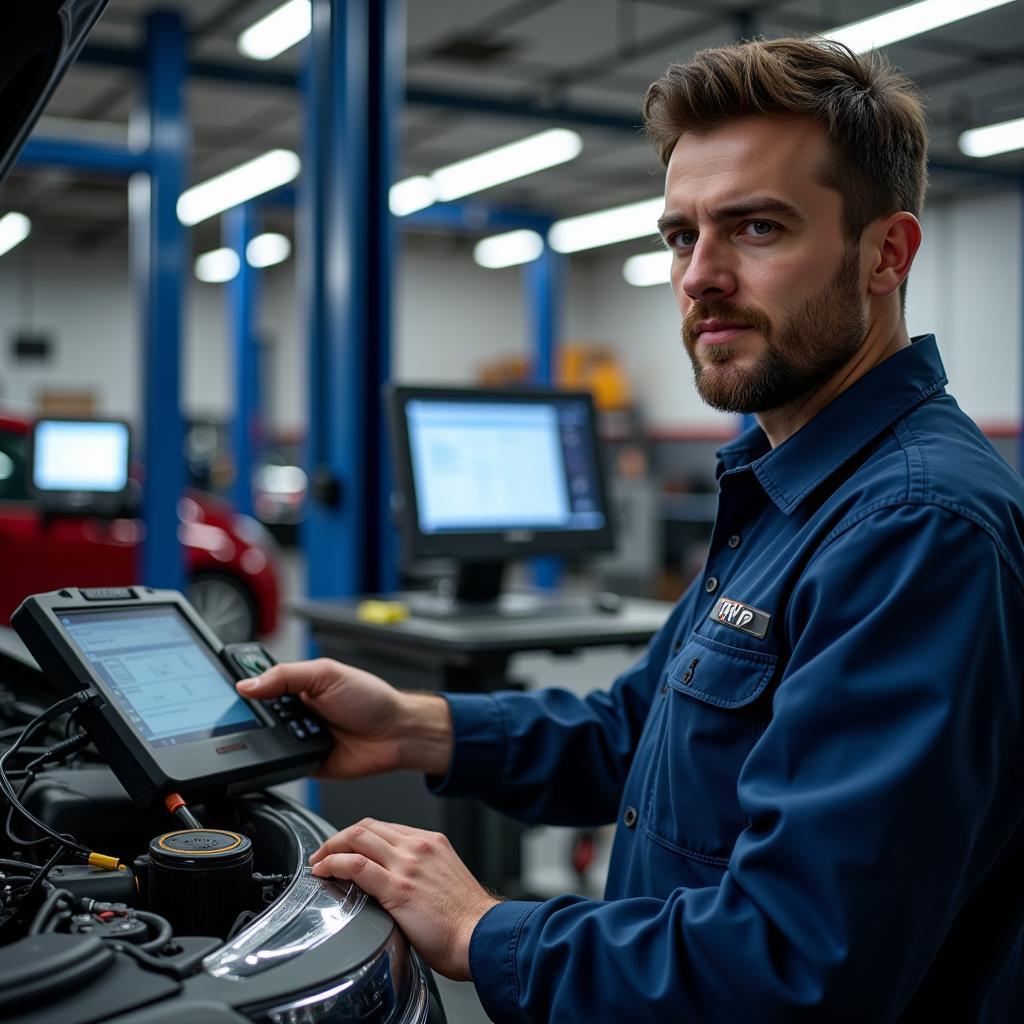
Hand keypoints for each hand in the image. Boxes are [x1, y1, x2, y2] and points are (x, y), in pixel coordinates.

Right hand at [236, 658, 451, 778]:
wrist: (396, 734)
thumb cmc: (371, 699)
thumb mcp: (328, 674)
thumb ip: (287, 676)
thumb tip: (247, 684)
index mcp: (297, 685)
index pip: (259, 684)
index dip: (243, 686)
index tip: (228, 689)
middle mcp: (294, 711)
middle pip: (255, 715)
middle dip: (253, 716)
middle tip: (264, 712)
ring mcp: (296, 738)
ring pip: (262, 741)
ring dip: (268, 738)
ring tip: (288, 730)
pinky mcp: (302, 762)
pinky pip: (278, 765)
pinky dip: (279, 760)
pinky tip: (290, 751)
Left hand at [310, 818, 499, 979]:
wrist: (481, 935)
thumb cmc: (467, 919)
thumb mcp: (444, 877)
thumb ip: (421, 870)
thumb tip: (396, 880)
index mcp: (431, 842)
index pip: (385, 827)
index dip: (359, 836)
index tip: (346, 848)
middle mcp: (418, 847)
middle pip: (367, 827)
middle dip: (339, 837)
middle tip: (324, 853)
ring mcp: (408, 865)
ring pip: (358, 838)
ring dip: (331, 848)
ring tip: (318, 862)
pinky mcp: (398, 888)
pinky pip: (357, 866)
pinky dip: (334, 864)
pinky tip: (324, 872)